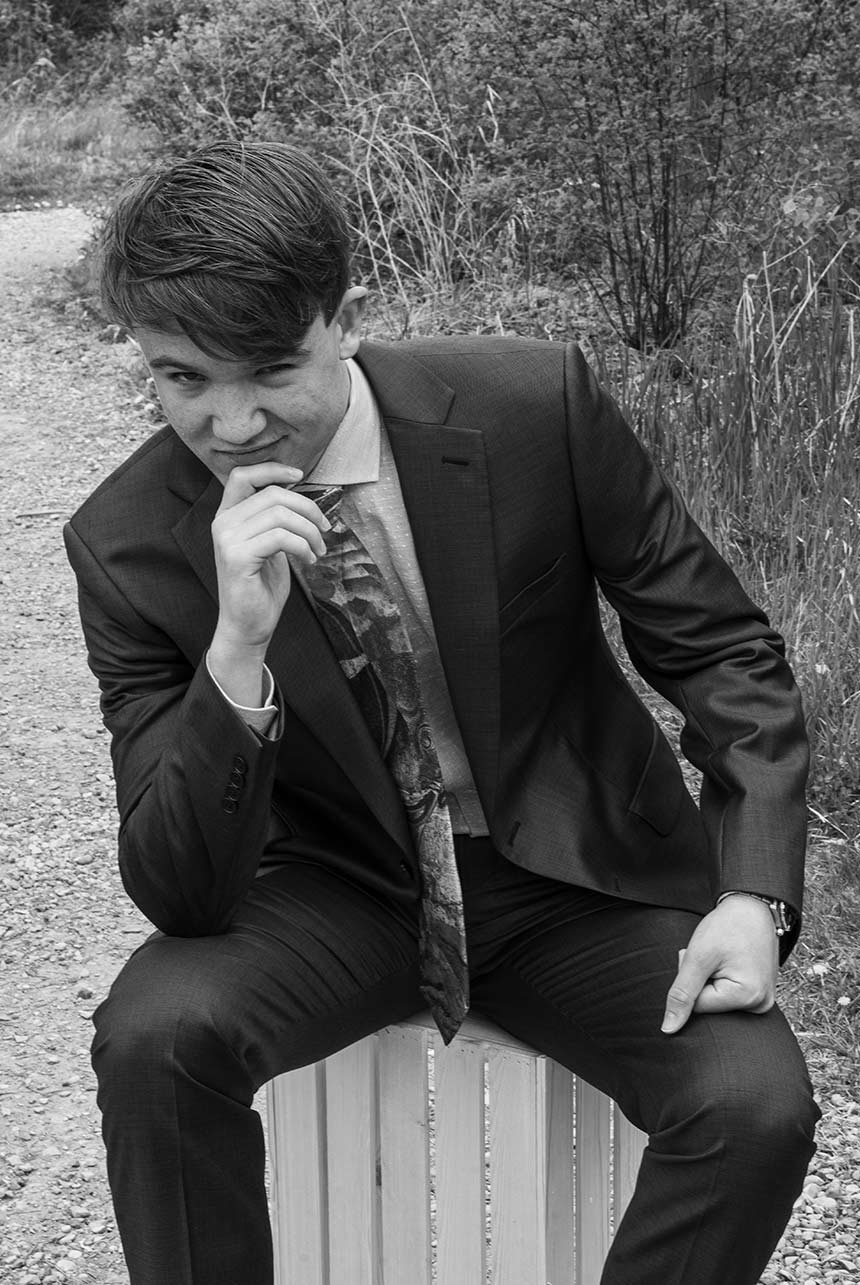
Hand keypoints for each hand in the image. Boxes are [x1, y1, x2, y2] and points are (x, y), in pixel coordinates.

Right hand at [208, 463, 329, 702]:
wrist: (248, 626)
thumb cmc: (261, 587)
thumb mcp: (270, 545)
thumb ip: (275, 519)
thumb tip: (302, 497)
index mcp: (227, 516)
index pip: (242, 476)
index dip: (273, 469)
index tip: (300, 475)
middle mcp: (222, 523)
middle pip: (273, 494)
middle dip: (308, 508)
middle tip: (325, 529)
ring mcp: (227, 539)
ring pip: (281, 515)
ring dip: (310, 531)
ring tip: (318, 550)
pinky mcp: (237, 557)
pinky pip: (282, 537)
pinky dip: (304, 547)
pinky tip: (309, 560)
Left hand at [661, 894, 777, 1033]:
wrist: (752, 907)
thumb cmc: (728, 926)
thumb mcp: (698, 957)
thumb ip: (681, 994)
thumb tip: (668, 1029)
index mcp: (748, 998)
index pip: (698, 1006)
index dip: (691, 980)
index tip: (701, 958)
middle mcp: (760, 1005)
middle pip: (709, 1005)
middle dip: (701, 982)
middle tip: (711, 956)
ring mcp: (763, 1000)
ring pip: (717, 1000)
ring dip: (711, 979)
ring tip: (722, 957)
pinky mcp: (760, 993)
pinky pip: (729, 994)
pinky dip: (722, 979)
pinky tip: (729, 962)